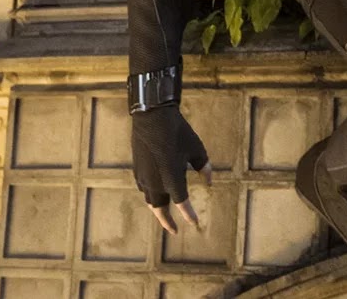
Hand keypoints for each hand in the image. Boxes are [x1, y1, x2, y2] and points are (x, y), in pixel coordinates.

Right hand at [130, 105, 212, 234]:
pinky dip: (151, 195)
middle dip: (167, 221)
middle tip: (174, 230)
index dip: (189, 215)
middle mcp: (156, 182)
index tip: (194, 223)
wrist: (151, 117)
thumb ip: (204, 167)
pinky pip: (144, 189)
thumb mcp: (197, 149)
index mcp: (172, 179)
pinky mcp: (137, 170)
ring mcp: (144, 177)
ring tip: (165, 215)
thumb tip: (209, 181)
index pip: (182, 204)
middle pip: (160, 209)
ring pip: (150, 200)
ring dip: (158, 210)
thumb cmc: (178, 132)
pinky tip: (156, 193)